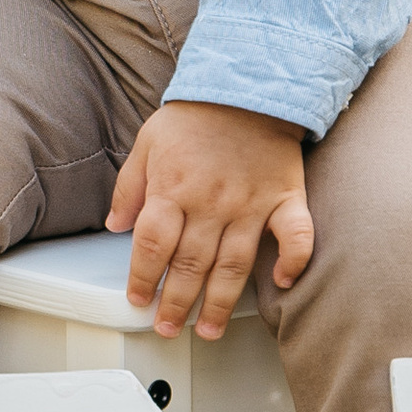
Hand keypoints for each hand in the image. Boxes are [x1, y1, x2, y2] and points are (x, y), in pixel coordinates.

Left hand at [106, 99, 314, 341]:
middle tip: (168, 328)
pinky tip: (281, 284)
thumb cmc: (197, 114)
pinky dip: (292, 261)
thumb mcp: (148, 141)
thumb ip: (130, 186)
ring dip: (219, 303)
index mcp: (173, 188)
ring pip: (233, 265)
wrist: (249, 82)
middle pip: (189, 265)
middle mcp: (211, 203)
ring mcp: (251, 204)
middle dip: (176, 303)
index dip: (142, 278)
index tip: (138, 300)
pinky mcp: (285, 198)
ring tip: (208, 329)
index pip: (151, 246)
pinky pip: (295, 236)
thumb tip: (116, 224)